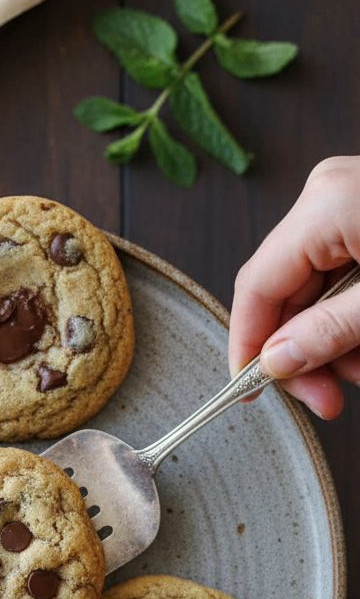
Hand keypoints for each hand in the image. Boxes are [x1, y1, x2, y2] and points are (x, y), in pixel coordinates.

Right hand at [229, 155, 359, 419]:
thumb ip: (329, 333)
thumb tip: (275, 363)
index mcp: (322, 207)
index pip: (256, 289)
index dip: (248, 347)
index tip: (251, 392)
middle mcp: (326, 197)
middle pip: (285, 294)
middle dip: (306, 353)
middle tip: (328, 401)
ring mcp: (347, 202)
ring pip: (316, 292)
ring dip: (336, 341)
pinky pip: (342, 276)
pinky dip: (353, 316)